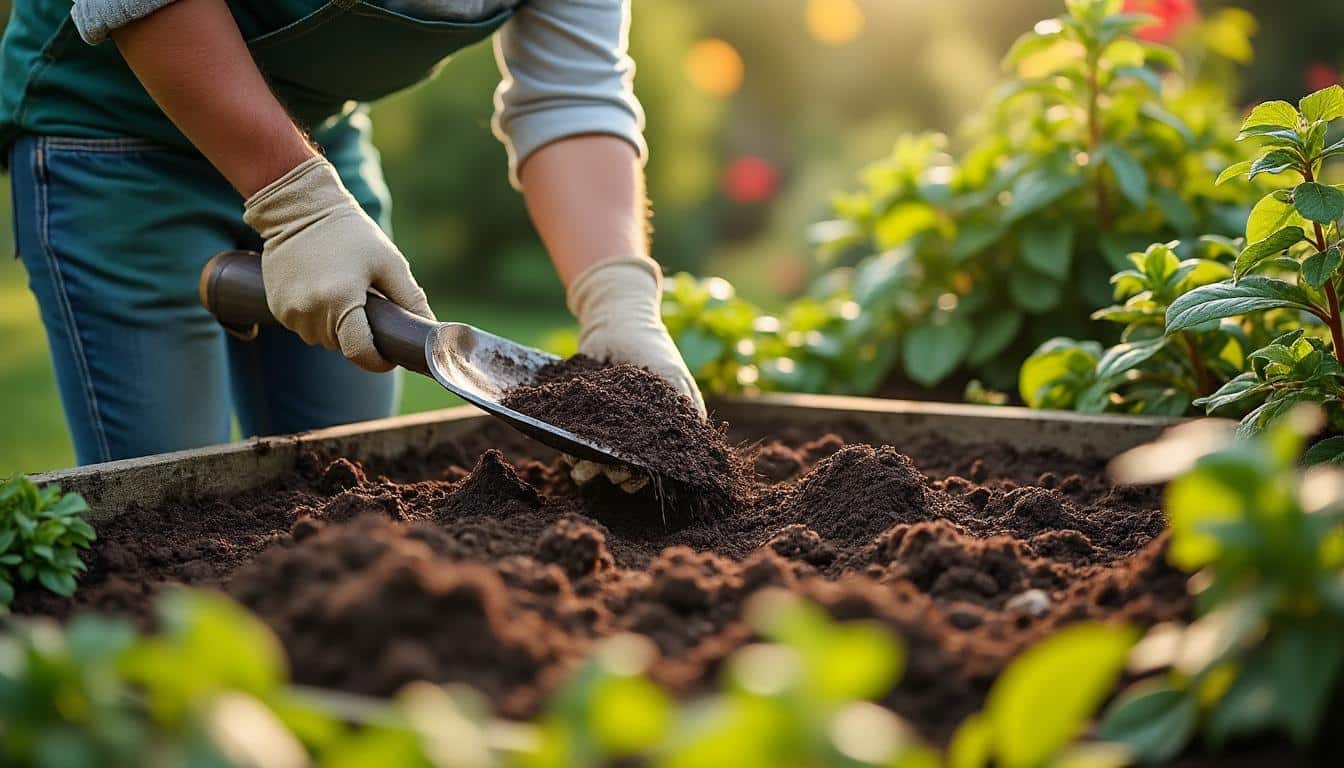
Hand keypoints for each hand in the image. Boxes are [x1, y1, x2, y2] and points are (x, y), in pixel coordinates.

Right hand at [244, 157, 434, 371]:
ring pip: (322, 339)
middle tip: (367, 306)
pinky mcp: (275, 307)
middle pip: (342, 346)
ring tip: (343, 294)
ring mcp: (289, 311)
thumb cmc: (351, 233)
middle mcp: (311, 311)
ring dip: (336, 328)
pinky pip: (303, 327)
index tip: (389, 355)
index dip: (378, 361)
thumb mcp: (389, 262)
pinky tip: (322, 291)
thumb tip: (430, 330)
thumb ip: (411, 299)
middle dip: (358, 336)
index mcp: (341, 301)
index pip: (360, 353)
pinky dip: (316, 318)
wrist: (299, 209)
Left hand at [566, 257, 705, 491]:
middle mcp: (632, 435)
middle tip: (611, 475)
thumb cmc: (651, 350)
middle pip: (624, 469)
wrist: (617, 321)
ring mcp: (605, 429)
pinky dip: (571, 454)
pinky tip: (568, 458)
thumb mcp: (672, 377)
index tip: (634, 478)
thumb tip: (699, 440)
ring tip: (583, 471)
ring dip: (590, 471)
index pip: (653, 464)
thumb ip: (687, 406)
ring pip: (597, 461)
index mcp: (658, 430)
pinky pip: (574, 443)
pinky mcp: (581, 419)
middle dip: (617, 477)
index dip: (645, 476)